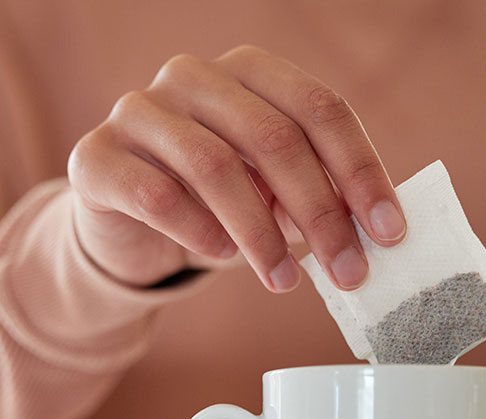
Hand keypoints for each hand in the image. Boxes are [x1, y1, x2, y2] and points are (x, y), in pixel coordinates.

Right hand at [67, 45, 405, 291]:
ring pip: (216, 166)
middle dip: (320, 212)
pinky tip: (220, 256)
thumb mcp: (272, 195)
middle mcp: (191, 76)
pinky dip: (199, 232)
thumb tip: (372, 231)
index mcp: (247, 72)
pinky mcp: (96, 156)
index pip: (320, 109)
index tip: (388, 232)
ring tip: (285, 280)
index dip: (361, 172)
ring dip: (261, 234)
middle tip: (346, 270)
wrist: (125, 222)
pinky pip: (158, 196)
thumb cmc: (212, 203)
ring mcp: (138, 110)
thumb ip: (315, 197)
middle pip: (274, 137)